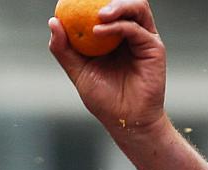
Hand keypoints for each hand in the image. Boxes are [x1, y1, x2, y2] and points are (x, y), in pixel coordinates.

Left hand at [48, 0, 166, 134]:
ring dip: (117, 5)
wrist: (125, 120)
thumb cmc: (104, 99)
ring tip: (98, 14)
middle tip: (87, 2)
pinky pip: (136, 29)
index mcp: (114, 37)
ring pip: (137, 8)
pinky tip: (98, 31)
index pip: (106, 9)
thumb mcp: (78, 71)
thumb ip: (64, 49)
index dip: (91, 1)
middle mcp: (131, 33)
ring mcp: (144, 39)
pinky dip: (118, 27)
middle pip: (125, 3)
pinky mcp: (154, 48)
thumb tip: (53, 23)